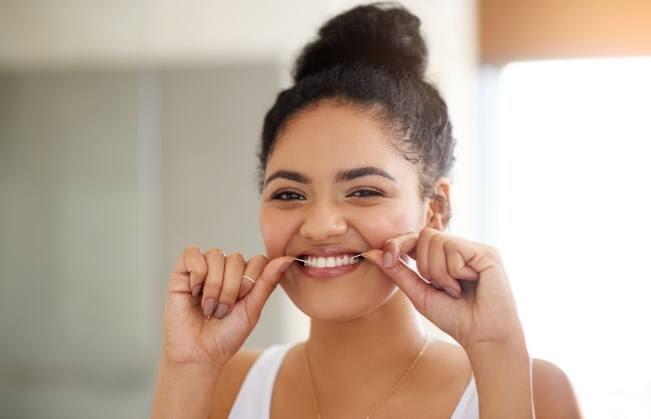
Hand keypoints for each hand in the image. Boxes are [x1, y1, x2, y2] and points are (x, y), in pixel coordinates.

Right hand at [161, 245, 292, 367]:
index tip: (242, 304)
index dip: (251, 282)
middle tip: (222, 311)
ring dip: (214, 286)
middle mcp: (225, 269)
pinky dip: (196, 274)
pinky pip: (192, 254)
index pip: (258, 260)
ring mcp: (204, 268)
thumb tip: (288, 258)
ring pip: (216, 255)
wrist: (199, 354)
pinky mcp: (182, 271)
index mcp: (245, 276)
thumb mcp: (252, 309)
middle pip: (236, 258)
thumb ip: (267, 282)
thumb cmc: (226, 335)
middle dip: (231, 289)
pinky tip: (194, 293)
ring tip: (208, 308)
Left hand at [363, 227, 524, 349]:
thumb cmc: (455, 318)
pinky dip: (454, 271)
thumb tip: (371, 253)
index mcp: (444, 257)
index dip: (400, 243)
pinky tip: (470, 283)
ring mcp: (474, 249)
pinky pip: (454, 248)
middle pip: (424, 235)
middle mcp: (460, 248)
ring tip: (456, 289)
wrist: (483, 336)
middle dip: (425, 266)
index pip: (416, 237)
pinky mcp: (487, 252)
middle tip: (442, 287)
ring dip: (440, 272)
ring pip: (437, 241)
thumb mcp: (418, 293)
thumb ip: (397, 272)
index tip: (388, 257)